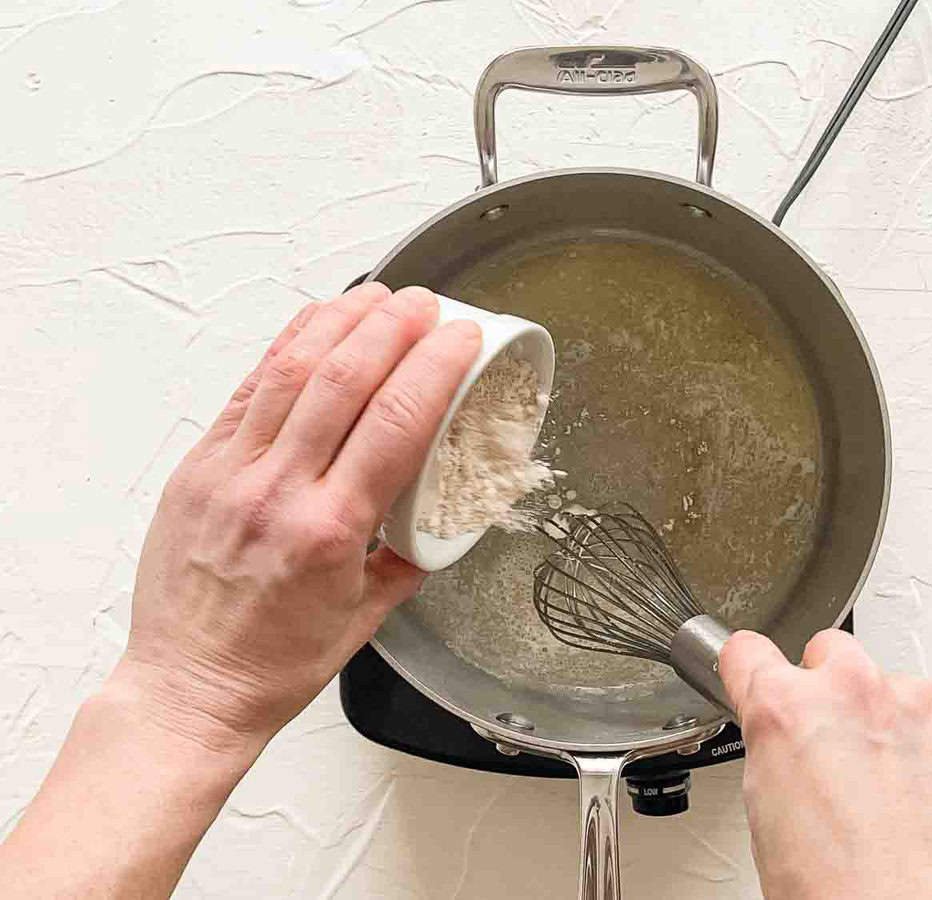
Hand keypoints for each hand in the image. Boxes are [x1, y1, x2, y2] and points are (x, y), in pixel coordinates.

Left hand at [118, 282, 480, 754]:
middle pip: (345, 378)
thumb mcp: (365, 618)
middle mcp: (279, 491)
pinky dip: (286, 349)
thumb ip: (407, 561)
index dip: (435, 366)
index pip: (397, 422)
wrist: (187, 689)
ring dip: (340, 322)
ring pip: (291, 371)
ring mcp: (231, 473)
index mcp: (331, 530)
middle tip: (425, 303)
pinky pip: (247, 391)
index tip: (461, 338)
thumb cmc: (272, 664)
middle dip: (393, 326)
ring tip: (376, 296)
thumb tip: (436, 521)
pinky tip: (313, 327)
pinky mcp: (198, 467)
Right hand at [720, 629, 931, 899]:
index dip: (750, 669)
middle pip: (830, 651)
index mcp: (785, 707)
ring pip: (892, 687)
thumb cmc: (838, 888)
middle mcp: (850, 689)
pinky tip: (925, 796)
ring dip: (888, 722)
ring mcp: (914, 701)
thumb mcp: (766, 808)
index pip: (748, 651)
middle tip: (836, 748)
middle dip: (829, 689)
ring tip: (890, 791)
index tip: (758, 672)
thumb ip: (777, 745)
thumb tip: (790, 737)